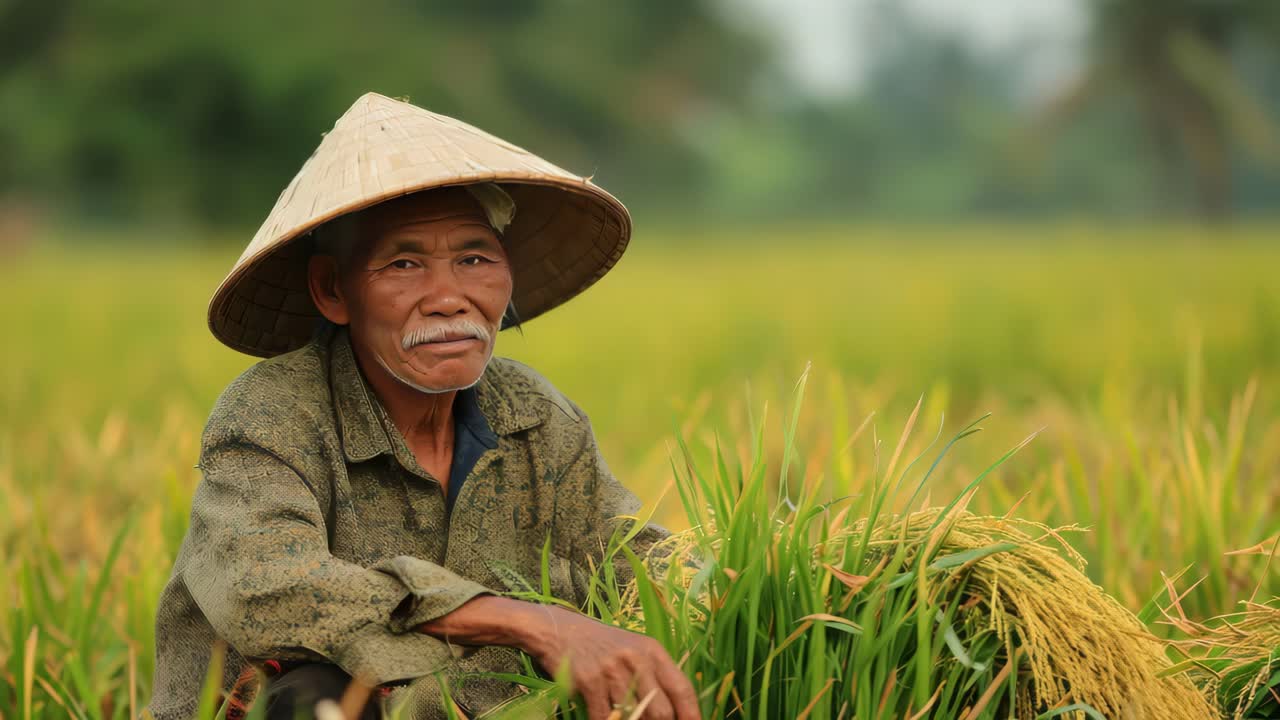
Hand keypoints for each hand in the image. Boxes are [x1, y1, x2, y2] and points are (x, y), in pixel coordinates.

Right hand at [522, 606, 699, 719]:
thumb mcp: (633, 650)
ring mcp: (612, 670)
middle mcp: (636, 659)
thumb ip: (654, 675)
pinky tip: (601, 716)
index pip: (683, 689)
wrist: (559, 630)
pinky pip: (604, 717)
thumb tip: (673, 711)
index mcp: (653, 651)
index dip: (692, 715)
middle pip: (661, 711)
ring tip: (623, 716)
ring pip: (632, 717)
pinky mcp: (590, 681)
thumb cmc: (601, 644)